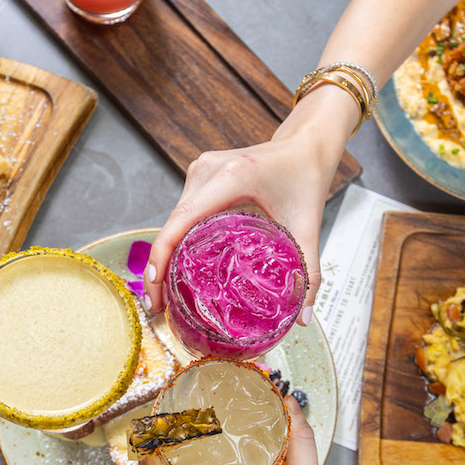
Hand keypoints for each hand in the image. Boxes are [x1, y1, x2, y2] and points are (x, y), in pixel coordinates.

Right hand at [143, 90, 353, 321]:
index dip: (160, 258)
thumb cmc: (306, 176)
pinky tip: (178, 267)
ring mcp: (200, 171)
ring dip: (166, 254)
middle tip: (160, 306)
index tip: (156, 292)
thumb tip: (301, 319)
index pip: (181, 222)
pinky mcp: (200, 175)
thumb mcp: (308, 225)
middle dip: (159, 267)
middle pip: (172, 225)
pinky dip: (177, 240)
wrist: (305, 145)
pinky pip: (182, 213)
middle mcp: (208, 171)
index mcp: (231, 177)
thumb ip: (308, 272)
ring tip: (165, 292)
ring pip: (174, 220)